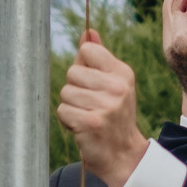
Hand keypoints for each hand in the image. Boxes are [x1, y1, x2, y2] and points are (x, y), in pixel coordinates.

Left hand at [57, 32, 147, 186]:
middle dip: (75, 90)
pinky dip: (68, 121)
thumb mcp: (113, 84)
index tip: (92, 84)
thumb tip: (87, 32)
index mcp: (122, 73)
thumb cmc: (113, 116)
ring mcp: (106, 105)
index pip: (87, 51)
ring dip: (71, 107)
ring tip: (88, 116)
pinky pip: (63, 110)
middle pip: (72, 73)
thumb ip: (98, 58)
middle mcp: (117, 87)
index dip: (82, 66)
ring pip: (65, 93)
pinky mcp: (91, 122)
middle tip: (90, 105)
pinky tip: (83, 127)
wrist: (123, 154)